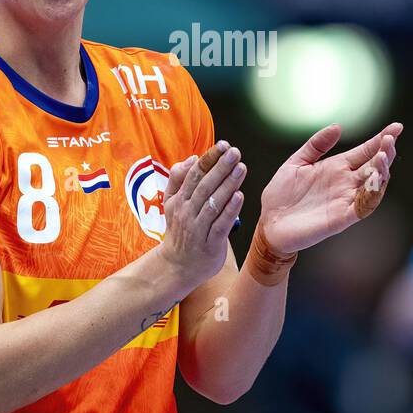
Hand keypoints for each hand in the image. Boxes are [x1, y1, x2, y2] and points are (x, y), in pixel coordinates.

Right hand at [155, 141, 246, 289]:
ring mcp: (197, 228)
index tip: (223, 146)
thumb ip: (178, 179)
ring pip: (213, 203)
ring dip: (228, 184)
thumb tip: (192, 158)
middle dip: (221, 167)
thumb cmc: (180, 231)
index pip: (194, 174)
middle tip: (235, 152)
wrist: (177, 266)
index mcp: (178, 200)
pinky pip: (220, 225)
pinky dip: (229, 210)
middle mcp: (186, 212)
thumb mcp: (171, 203)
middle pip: (204, 185)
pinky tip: (239, 196)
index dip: (209, 159)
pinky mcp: (210, 244)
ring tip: (241, 168)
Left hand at [259, 121, 401, 253]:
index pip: (365, 151)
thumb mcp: (296, 162)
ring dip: (382, 171)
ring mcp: (345, 200)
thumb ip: (316, 145)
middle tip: (390, 140)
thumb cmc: (281, 194)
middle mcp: (345, 183)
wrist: (269, 223)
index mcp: (337, 167)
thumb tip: (338, 126)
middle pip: (375, 166)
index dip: (381, 139)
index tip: (396, 127)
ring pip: (374, 186)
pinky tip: (376, 181)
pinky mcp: (341, 218)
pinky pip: (363, 207)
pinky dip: (372, 195)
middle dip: (385, 153)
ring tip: (384, 155)